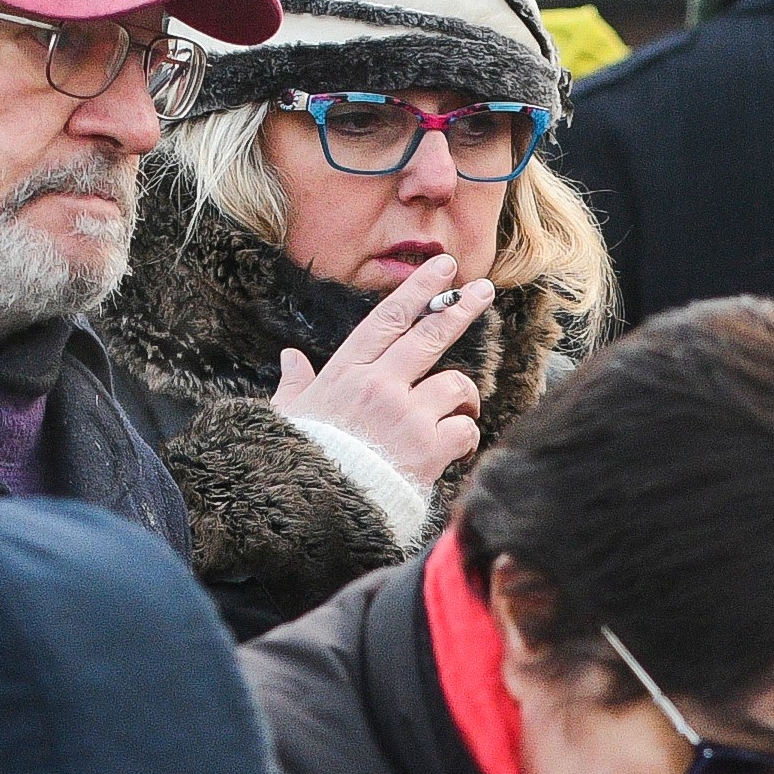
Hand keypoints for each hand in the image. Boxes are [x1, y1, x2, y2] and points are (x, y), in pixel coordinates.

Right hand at [274, 275, 494, 489]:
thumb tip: (290, 359)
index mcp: (348, 371)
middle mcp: (379, 384)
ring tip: (459, 410)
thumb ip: (295, 384)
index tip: (443, 268)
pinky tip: (453, 446)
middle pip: (430, 334)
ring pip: (456, 383)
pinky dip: (465, 435)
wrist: (317, 505)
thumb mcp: (291, 414)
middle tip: (483, 289)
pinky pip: (465, 428)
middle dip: (461, 307)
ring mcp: (406, 414)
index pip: (390, 317)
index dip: (420, 289)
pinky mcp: (428, 447)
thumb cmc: (304, 459)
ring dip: (463, 397)